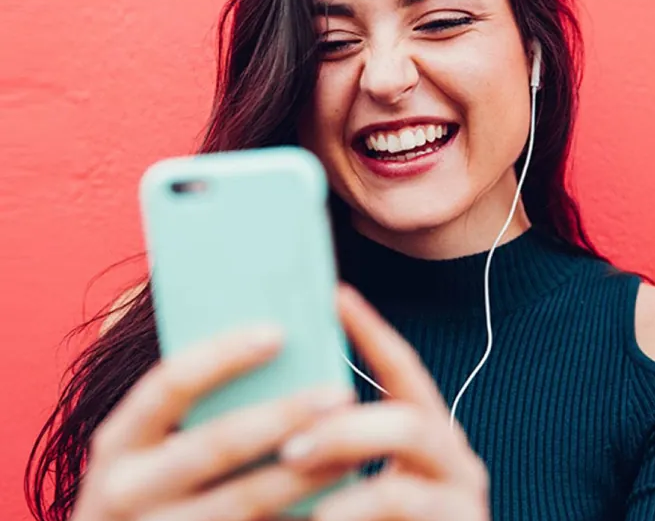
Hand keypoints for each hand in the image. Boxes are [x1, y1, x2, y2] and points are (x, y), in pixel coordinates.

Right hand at [70, 327, 354, 520]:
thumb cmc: (154, 485)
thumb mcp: (151, 443)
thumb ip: (196, 405)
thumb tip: (277, 342)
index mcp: (118, 442)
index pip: (169, 384)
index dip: (222, 354)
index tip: (279, 331)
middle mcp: (127, 491)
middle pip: (217, 444)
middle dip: (284, 415)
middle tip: (341, 392)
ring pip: (245, 500)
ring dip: (307, 472)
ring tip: (356, 447)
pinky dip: (301, 516)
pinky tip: (341, 498)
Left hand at [280, 285, 490, 520]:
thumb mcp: (348, 492)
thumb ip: (333, 454)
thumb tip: (277, 413)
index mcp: (427, 440)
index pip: (402, 370)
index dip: (370, 330)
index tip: (335, 293)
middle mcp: (454, 458)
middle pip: (411, 406)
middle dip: (346, 412)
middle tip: (288, 436)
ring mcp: (464, 492)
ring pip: (414, 435)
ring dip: (347, 444)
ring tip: (291, 462)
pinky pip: (404, 496)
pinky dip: (354, 504)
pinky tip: (316, 517)